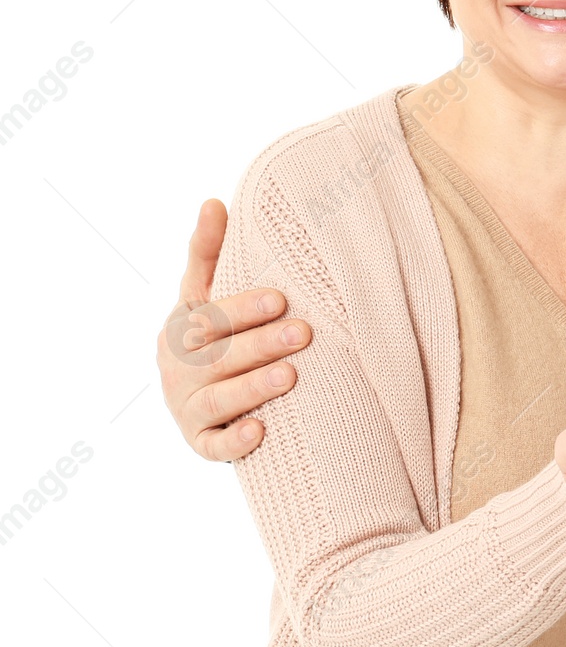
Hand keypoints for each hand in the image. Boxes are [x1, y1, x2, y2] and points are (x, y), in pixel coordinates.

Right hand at [157, 199, 309, 460]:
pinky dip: (235, 442)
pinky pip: (214, 446)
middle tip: (304, 332)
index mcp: (181, 326)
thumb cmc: (218, 332)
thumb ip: (209, 252)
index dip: (243, 307)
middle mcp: (178, 367)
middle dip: (260, 343)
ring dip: (252, 386)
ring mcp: (186, 406)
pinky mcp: (200, 442)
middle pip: (216, 355)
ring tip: (290, 376)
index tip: (281, 297)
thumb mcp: (208, 294)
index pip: (208, 315)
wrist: (208, 398)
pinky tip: (260, 431)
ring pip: (218, 398)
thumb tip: (212, 200)